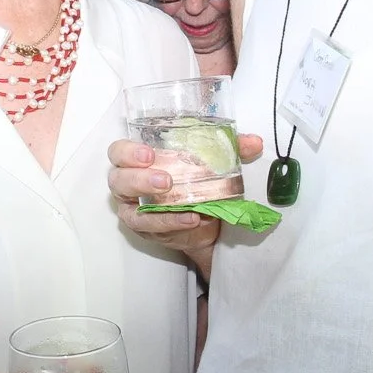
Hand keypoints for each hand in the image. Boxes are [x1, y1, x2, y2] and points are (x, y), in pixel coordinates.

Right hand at [107, 133, 264, 261]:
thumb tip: (254, 142)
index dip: (128, 152)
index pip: (119, 152)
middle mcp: (129, 184)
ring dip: (155, 206)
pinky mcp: (145, 230)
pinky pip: (151, 228)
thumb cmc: (195, 182)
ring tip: (180, 201)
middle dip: (139, 179)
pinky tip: (191, 218)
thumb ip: (231, 150)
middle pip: (118, 179)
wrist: (204, 220)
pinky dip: (171, 222)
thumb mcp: (213, 163)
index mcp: (138, 160)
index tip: (149, 153)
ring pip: (130, 209)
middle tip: (166, 180)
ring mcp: (134, 210)